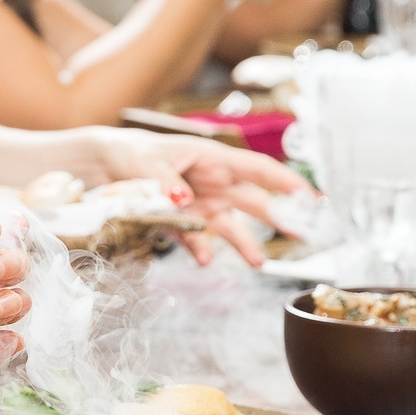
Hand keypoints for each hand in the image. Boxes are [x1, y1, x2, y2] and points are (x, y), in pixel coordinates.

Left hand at [88, 132, 310, 265]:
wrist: (102, 167)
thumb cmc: (129, 152)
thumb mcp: (146, 162)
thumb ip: (166, 182)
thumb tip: (184, 200)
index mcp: (212, 158)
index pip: (258, 170)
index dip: (287, 182)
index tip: (312, 196)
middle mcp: (213, 182)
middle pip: (253, 200)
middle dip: (280, 216)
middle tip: (303, 233)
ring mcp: (201, 204)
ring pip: (231, 225)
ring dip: (244, 243)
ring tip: (257, 262)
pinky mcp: (183, 222)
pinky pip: (199, 239)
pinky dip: (201, 249)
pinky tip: (204, 260)